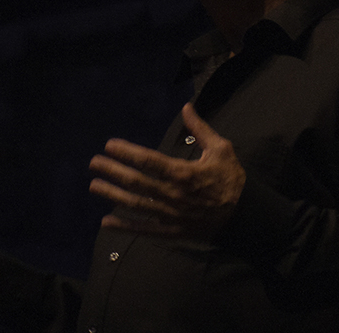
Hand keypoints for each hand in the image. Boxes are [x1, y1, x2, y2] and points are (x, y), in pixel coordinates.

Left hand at [89, 103, 245, 236]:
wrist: (245, 216)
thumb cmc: (231, 180)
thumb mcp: (221, 149)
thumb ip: (200, 129)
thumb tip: (187, 106)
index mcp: (183, 173)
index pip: (148, 160)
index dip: (126, 152)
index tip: (109, 145)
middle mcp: (173, 194)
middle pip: (136, 182)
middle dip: (112, 171)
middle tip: (94, 163)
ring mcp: (170, 215)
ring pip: (135, 205)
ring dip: (112, 195)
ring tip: (93, 186)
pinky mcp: (171, 231)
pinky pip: (144, 230)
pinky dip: (124, 227)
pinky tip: (106, 222)